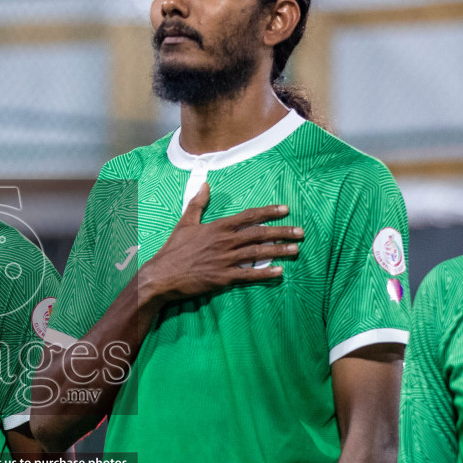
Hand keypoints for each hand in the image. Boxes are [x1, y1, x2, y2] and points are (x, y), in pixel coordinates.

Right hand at [140, 183, 302, 303]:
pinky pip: (249, 274)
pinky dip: (265, 273)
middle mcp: (225, 242)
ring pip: (258, 254)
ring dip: (279, 251)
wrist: (163, 275)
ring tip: (295, 249)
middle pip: (259, 234)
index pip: (248, 216)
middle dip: (282, 232)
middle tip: (300, 232)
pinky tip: (279, 272)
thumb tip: (205, 184)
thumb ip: (198, 204)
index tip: (285, 210)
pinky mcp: (223, 278)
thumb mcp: (185, 223)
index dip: (268, 212)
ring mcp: (225, 260)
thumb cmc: (174, 250)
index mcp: (217, 227)